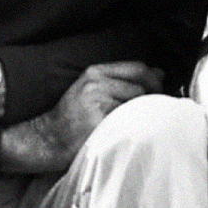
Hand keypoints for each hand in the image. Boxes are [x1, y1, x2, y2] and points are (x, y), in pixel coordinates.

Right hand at [3, 61, 162, 173]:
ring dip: (143, 113)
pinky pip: (127, 121)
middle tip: (156, 110)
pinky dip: (133, 126)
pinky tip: (129, 132)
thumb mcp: (92, 90)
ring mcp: (96, 103)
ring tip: (139, 123)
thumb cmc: (73, 117)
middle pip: (140, 85)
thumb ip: (123, 80)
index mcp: (94, 73)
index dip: (154, 79)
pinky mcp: (98, 122)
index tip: (161, 90)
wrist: (46, 139)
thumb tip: (160, 74)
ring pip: (136, 103)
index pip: (136, 68)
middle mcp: (95, 83)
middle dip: (153, 97)